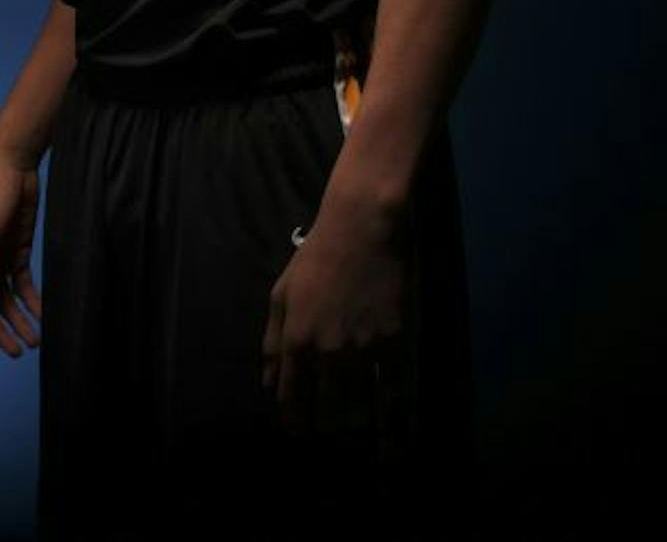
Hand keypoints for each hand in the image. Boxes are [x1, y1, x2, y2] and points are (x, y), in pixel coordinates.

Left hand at [261, 190, 410, 436]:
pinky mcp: (397, 342)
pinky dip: (394, 412)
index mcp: (297, 340)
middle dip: (327, 429)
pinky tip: (392, 423)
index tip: (299, 432)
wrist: (361, 230)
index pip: (293, 398)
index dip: (295, 421)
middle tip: (329, 435)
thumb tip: (269, 384)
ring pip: (363, 406)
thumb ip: (272, 343)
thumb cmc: (316, 260)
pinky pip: (396, 390)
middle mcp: (329, 352)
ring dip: (359, 426)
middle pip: (329, 410)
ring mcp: (365, 349)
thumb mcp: (281, 296)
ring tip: (358, 435)